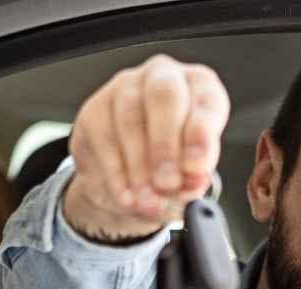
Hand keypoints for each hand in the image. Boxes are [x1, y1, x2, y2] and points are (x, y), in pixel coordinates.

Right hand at [64, 54, 230, 240]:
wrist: (129, 179)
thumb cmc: (172, 165)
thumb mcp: (191, 173)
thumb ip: (195, 176)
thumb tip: (194, 181)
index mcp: (200, 87)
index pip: (205, 99)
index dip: (202, 133)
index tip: (197, 167)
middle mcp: (164, 76)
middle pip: (164, 96)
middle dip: (166, 145)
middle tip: (167, 183)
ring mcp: (125, 88)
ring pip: (130, 118)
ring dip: (140, 165)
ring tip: (147, 199)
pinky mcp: (95, 109)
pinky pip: (104, 139)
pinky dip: (117, 173)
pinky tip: (127, 196)